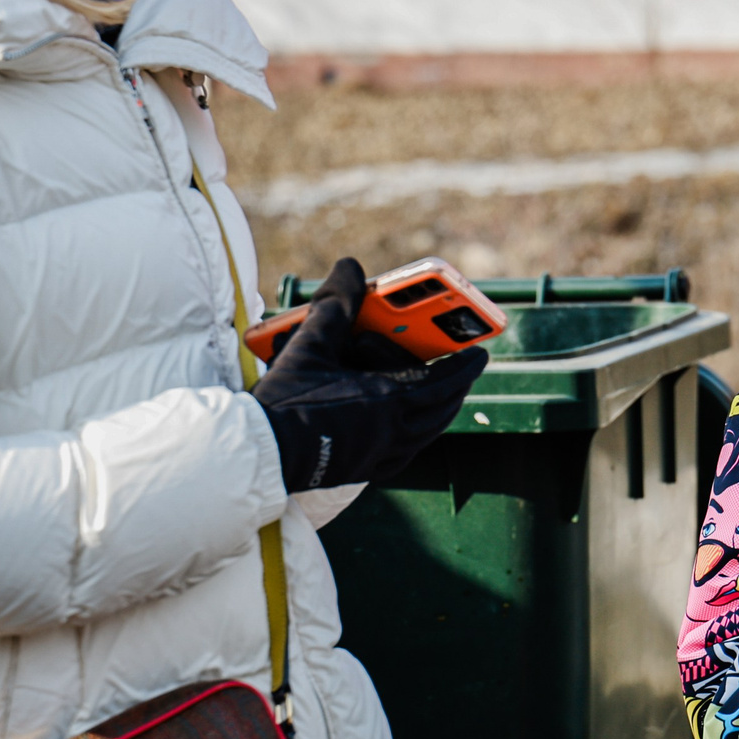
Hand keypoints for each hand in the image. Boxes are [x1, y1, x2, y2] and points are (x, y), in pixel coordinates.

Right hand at [250, 258, 488, 490]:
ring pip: (425, 435)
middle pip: (440, 411)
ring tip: (439, 400)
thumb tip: (350, 267)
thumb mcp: (310, 345)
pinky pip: (403, 454)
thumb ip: (335, 305)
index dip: (465, 367)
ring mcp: (378, 455)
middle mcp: (390, 432)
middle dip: (455, 391)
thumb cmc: (284, 400)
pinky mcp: (361, 472)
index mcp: (386, 400)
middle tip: (461, 375)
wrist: (257, 454)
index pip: (443, 382)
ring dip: (438, 415)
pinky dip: (414, 438)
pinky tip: (405, 433)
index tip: (480, 355)